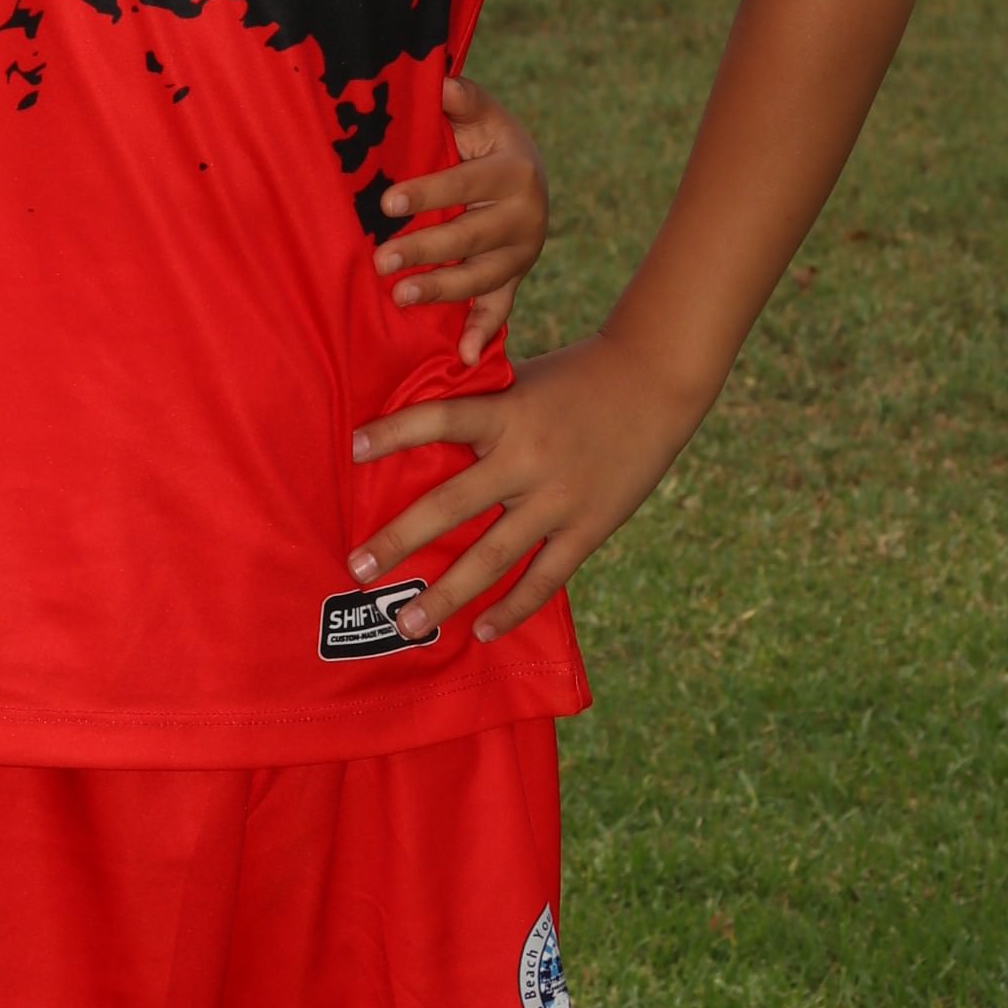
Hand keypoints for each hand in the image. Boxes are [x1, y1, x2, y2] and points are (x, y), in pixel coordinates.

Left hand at [347, 333, 706, 642]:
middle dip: (400, 540)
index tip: (351, 449)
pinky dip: (512, 609)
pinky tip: (479, 632)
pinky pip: (544, 578)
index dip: (394, 432)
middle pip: (451, 505)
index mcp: (506, 412)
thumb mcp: (521, 379)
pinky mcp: (589, 528)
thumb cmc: (577, 375)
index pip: (438, 420)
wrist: (656, 380)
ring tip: (408, 626)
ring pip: (493, 557)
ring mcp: (557, 500)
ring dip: (447, 595)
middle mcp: (526, 459)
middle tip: (357, 570)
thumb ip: (478, 405)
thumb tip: (415, 424)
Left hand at [370, 68, 549, 362]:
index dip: (427, 194)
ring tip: (400, 296)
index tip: (387, 204)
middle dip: (424, 250)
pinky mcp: (514, 278)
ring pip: (481, 279)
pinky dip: (483, 333)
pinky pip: (501, 309)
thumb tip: (441, 80)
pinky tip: (462, 356)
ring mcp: (521, 253)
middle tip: (380, 259)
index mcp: (514, 171)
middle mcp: (525, 216)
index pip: (465, 185)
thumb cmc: (488, 140)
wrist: (527, 172)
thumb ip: (462, 100)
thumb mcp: (481, 115)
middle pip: (470, 238)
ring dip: (442, 291)